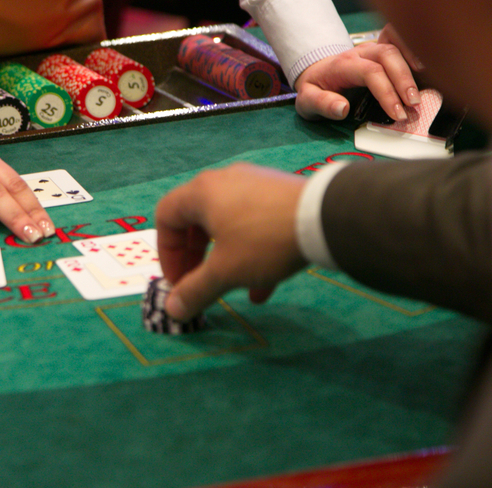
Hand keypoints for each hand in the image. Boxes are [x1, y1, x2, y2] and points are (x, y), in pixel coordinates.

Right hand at [155, 163, 307, 320]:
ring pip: (228, 224)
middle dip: (196, 258)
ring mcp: (254, 184)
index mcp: (201, 193)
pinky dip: (251, 251)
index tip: (178, 281)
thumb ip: (195, 290)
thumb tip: (172, 310)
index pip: (166, 217)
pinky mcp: (278, 192)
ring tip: (234, 287)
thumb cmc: (263, 241)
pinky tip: (264, 286)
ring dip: (225, 258)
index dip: (167, 253)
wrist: (325, 217)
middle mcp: (223, 181)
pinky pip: (254, 222)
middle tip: (200, 283)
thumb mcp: (225, 271)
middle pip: (196, 220)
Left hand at [294, 23, 423, 120]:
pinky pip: (402, 41)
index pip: (370, 72)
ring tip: (428, 85)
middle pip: (388, 55)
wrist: (315, 72)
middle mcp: (361, 52)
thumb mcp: (306, 100)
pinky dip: (415, 49)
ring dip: (414, 63)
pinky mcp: (383, 51)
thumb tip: (342, 109)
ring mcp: (373, 49)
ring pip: (398, 46)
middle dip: (405, 79)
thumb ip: (322, 104)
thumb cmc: (314, 87)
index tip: (397, 113)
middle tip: (415, 104)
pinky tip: (427, 67)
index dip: (387, 92)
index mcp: (343, 64)